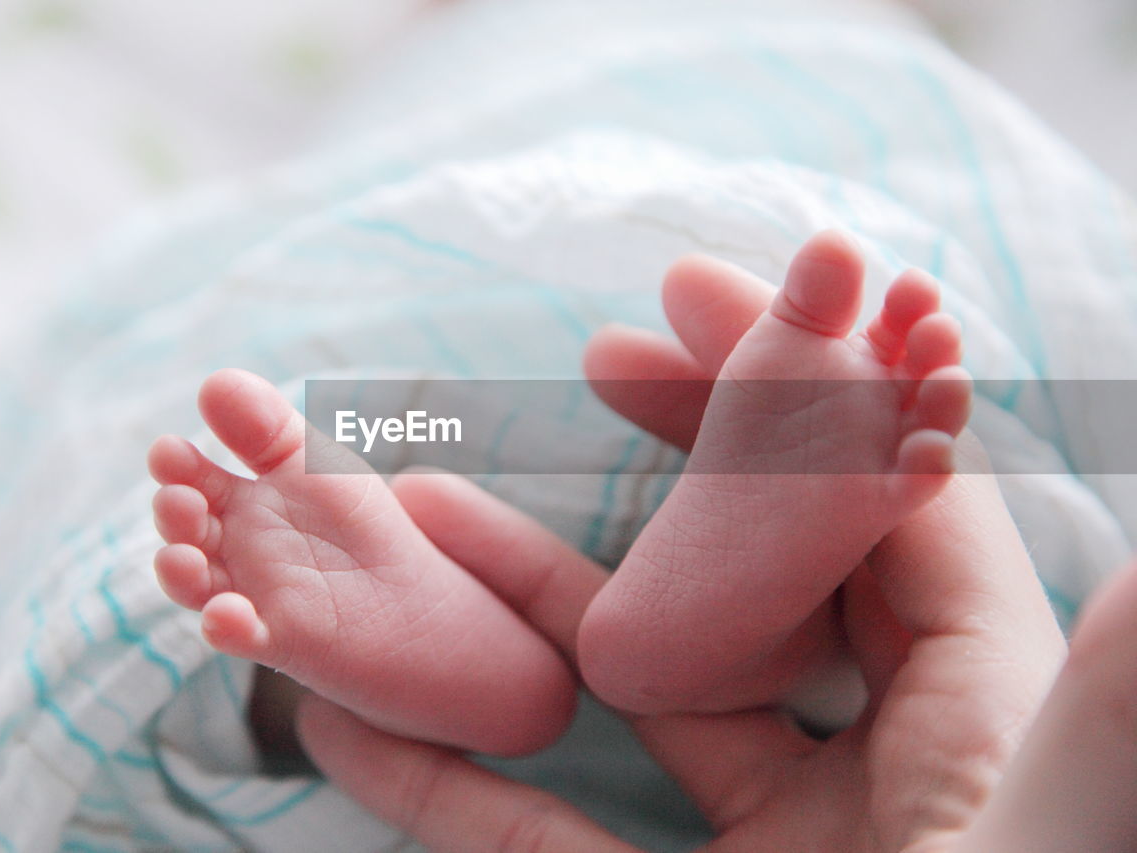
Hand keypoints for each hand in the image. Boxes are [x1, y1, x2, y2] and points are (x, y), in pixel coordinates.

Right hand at [294, 255, 1136, 850]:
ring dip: (503, 610)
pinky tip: (342, 704)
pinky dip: (441, 773)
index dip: (794, 401)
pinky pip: (539, 836)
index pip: (882, 519)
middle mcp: (877, 786)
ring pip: (623, 699)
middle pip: (749, 585)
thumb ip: (1115, 695)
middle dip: (649, 471)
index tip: (695, 304)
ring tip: (399, 516)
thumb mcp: (1065, 846)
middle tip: (576, 372)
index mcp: (985, 742)